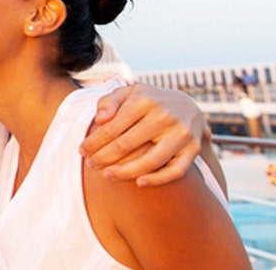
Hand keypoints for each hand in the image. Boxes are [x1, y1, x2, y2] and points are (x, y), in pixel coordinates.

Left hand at [80, 83, 204, 186]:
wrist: (188, 106)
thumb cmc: (149, 102)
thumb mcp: (129, 93)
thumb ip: (109, 101)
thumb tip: (100, 119)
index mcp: (144, 100)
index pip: (112, 127)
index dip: (93, 141)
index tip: (82, 150)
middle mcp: (164, 116)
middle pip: (127, 145)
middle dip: (104, 157)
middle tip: (90, 165)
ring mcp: (181, 133)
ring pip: (150, 161)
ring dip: (125, 172)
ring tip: (107, 175)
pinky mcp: (193, 149)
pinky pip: (175, 171)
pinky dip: (157, 179)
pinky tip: (138, 182)